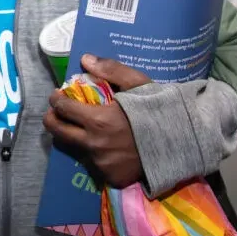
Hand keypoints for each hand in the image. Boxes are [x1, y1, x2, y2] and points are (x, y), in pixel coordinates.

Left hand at [43, 54, 151, 187]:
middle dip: (52, 118)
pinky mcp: (111, 177)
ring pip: (75, 148)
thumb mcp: (139, 84)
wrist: (184, 143)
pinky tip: (105, 145)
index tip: (57, 95)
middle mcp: (95, 144)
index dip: (56, 99)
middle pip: (58, 132)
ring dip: (74, 136)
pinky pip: (94, 163)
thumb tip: (85, 58)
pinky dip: (95, 153)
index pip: (62, 109)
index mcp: (98, 120)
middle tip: (56, 111)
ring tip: (83, 127)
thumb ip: (110, 70)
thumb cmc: (160, 110)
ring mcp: (102, 163)